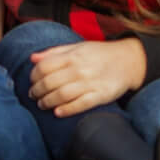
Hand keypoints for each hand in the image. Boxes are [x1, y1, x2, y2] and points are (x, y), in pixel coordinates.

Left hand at [27, 38, 147, 116]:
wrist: (128, 61)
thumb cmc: (99, 54)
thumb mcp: (77, 47)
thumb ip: (54, 52)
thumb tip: (32, 58)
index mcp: (72, 55)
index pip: (44, 66)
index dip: (34, 76)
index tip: (32, 81)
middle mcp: (79, 69)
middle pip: (50, 82)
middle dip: (37, 91)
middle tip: (34, 96)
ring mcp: (91, 83)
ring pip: (62, 95)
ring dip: (48, 102)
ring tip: (42, 105)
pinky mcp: (101, 95)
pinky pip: (81, 104)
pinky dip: (67, 110)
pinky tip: (58, 113)